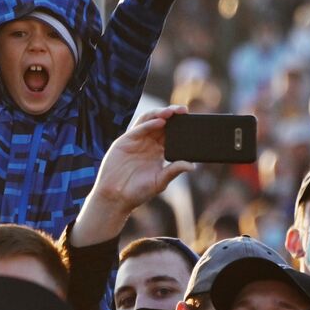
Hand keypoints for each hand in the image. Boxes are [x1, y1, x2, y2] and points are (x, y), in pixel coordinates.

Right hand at [70, 106, 194, 246]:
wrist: (116, 198)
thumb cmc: (138, 192)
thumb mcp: (160, 181)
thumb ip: (174, 170)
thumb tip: (192, 165)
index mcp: (158, 151)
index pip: (170, 133)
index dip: (180, 125)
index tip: (191, 120)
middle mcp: (147, 143)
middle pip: (161, 123)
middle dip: (172, 115)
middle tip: (183, 111)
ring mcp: (135, 141)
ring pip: (148, 121)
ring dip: (160, 114)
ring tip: (171, 111)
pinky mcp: (124, 142)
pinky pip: (137, 129)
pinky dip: (148, 124)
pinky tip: (159, 122)